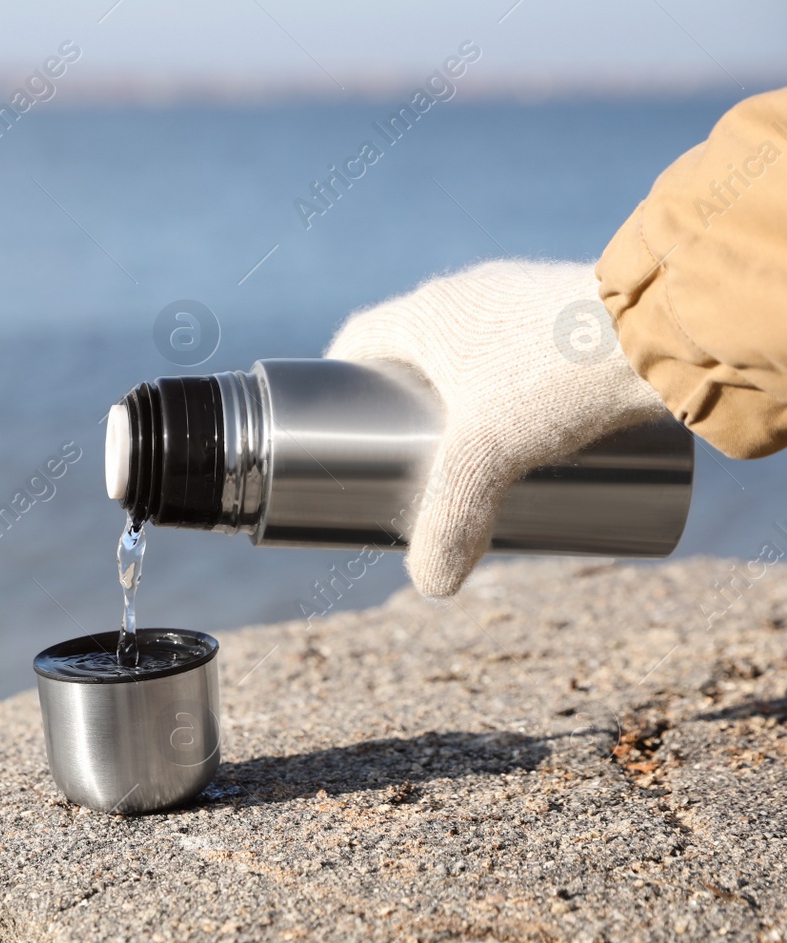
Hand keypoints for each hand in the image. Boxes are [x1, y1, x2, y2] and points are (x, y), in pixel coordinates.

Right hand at [324, 260, 668, 598]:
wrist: (667, 326)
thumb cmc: (556, 377)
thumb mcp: (489, 460)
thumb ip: (450, 524)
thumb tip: (431, 585)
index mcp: (429, 312)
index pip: (359, 340)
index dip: (340, 383)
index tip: (340, 424)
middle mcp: (472, 292)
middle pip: (417, 347)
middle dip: (407, 401)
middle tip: (411, 455)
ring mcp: (527, 294)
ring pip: (476, 347)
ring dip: (466, 394)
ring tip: (479, 450)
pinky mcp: (578, 308)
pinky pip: (528, 346)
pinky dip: (518, 384)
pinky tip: (541, 425)